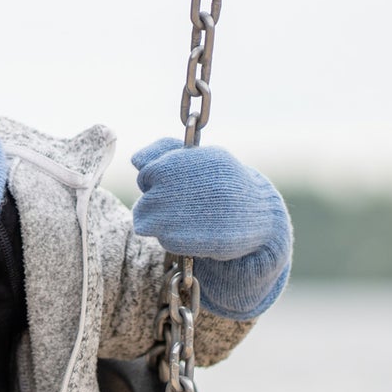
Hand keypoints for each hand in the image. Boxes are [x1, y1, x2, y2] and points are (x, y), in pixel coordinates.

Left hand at [130, 137, 291, 319]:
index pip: (145, 174)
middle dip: (158, 203)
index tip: (177, 185)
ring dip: (161, 222)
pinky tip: (194, 231)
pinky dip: (174, 237)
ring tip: (187, 219)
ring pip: (145, 221)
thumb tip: (136, 160)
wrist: (256, 214)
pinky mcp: (174, 240)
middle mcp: (166, 188)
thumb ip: (166, 151)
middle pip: (143, 200)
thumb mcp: (203, 156)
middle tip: (184, 205)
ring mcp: (168, 216)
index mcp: (172, 164)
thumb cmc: (228, 181)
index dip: (159, 180)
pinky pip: (161, 239)